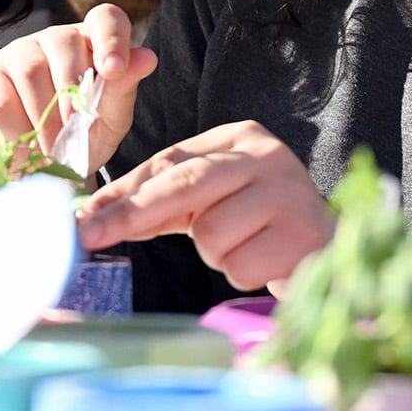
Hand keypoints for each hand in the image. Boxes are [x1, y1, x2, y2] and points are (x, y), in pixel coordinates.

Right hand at [0, 4, 154, 174]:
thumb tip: (147, 57)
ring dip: (43, 117)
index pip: (106, 18)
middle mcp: (56, 38)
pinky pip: (0, 98)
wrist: (43, 167)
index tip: (113, 70)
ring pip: (30, 70)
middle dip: (71, 92)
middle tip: (74, 129)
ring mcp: (18, 52)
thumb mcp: (111, 120)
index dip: (111, 39)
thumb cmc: (84, 136)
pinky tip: (25, 146)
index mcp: (94, 41)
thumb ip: (124, 90)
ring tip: (51, 148)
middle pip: (63, 44)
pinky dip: (17, 130)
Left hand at [76, 121, 332, 294]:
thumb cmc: (257, 226)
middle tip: (89, 236)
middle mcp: (268, 154)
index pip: (169, 160)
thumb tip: (91, 215)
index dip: (123, 191)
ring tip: (245, 246)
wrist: (330, 252)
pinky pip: (239, 265)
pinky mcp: (304, 233)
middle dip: (132, 213)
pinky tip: (266, 260)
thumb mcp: (209, 202)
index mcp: (241, 137)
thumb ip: (157, 201)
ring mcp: (289, 191)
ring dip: (216, 254)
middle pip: (185, 183)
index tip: (82, 216)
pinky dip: (242, 273)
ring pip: (211, 234)